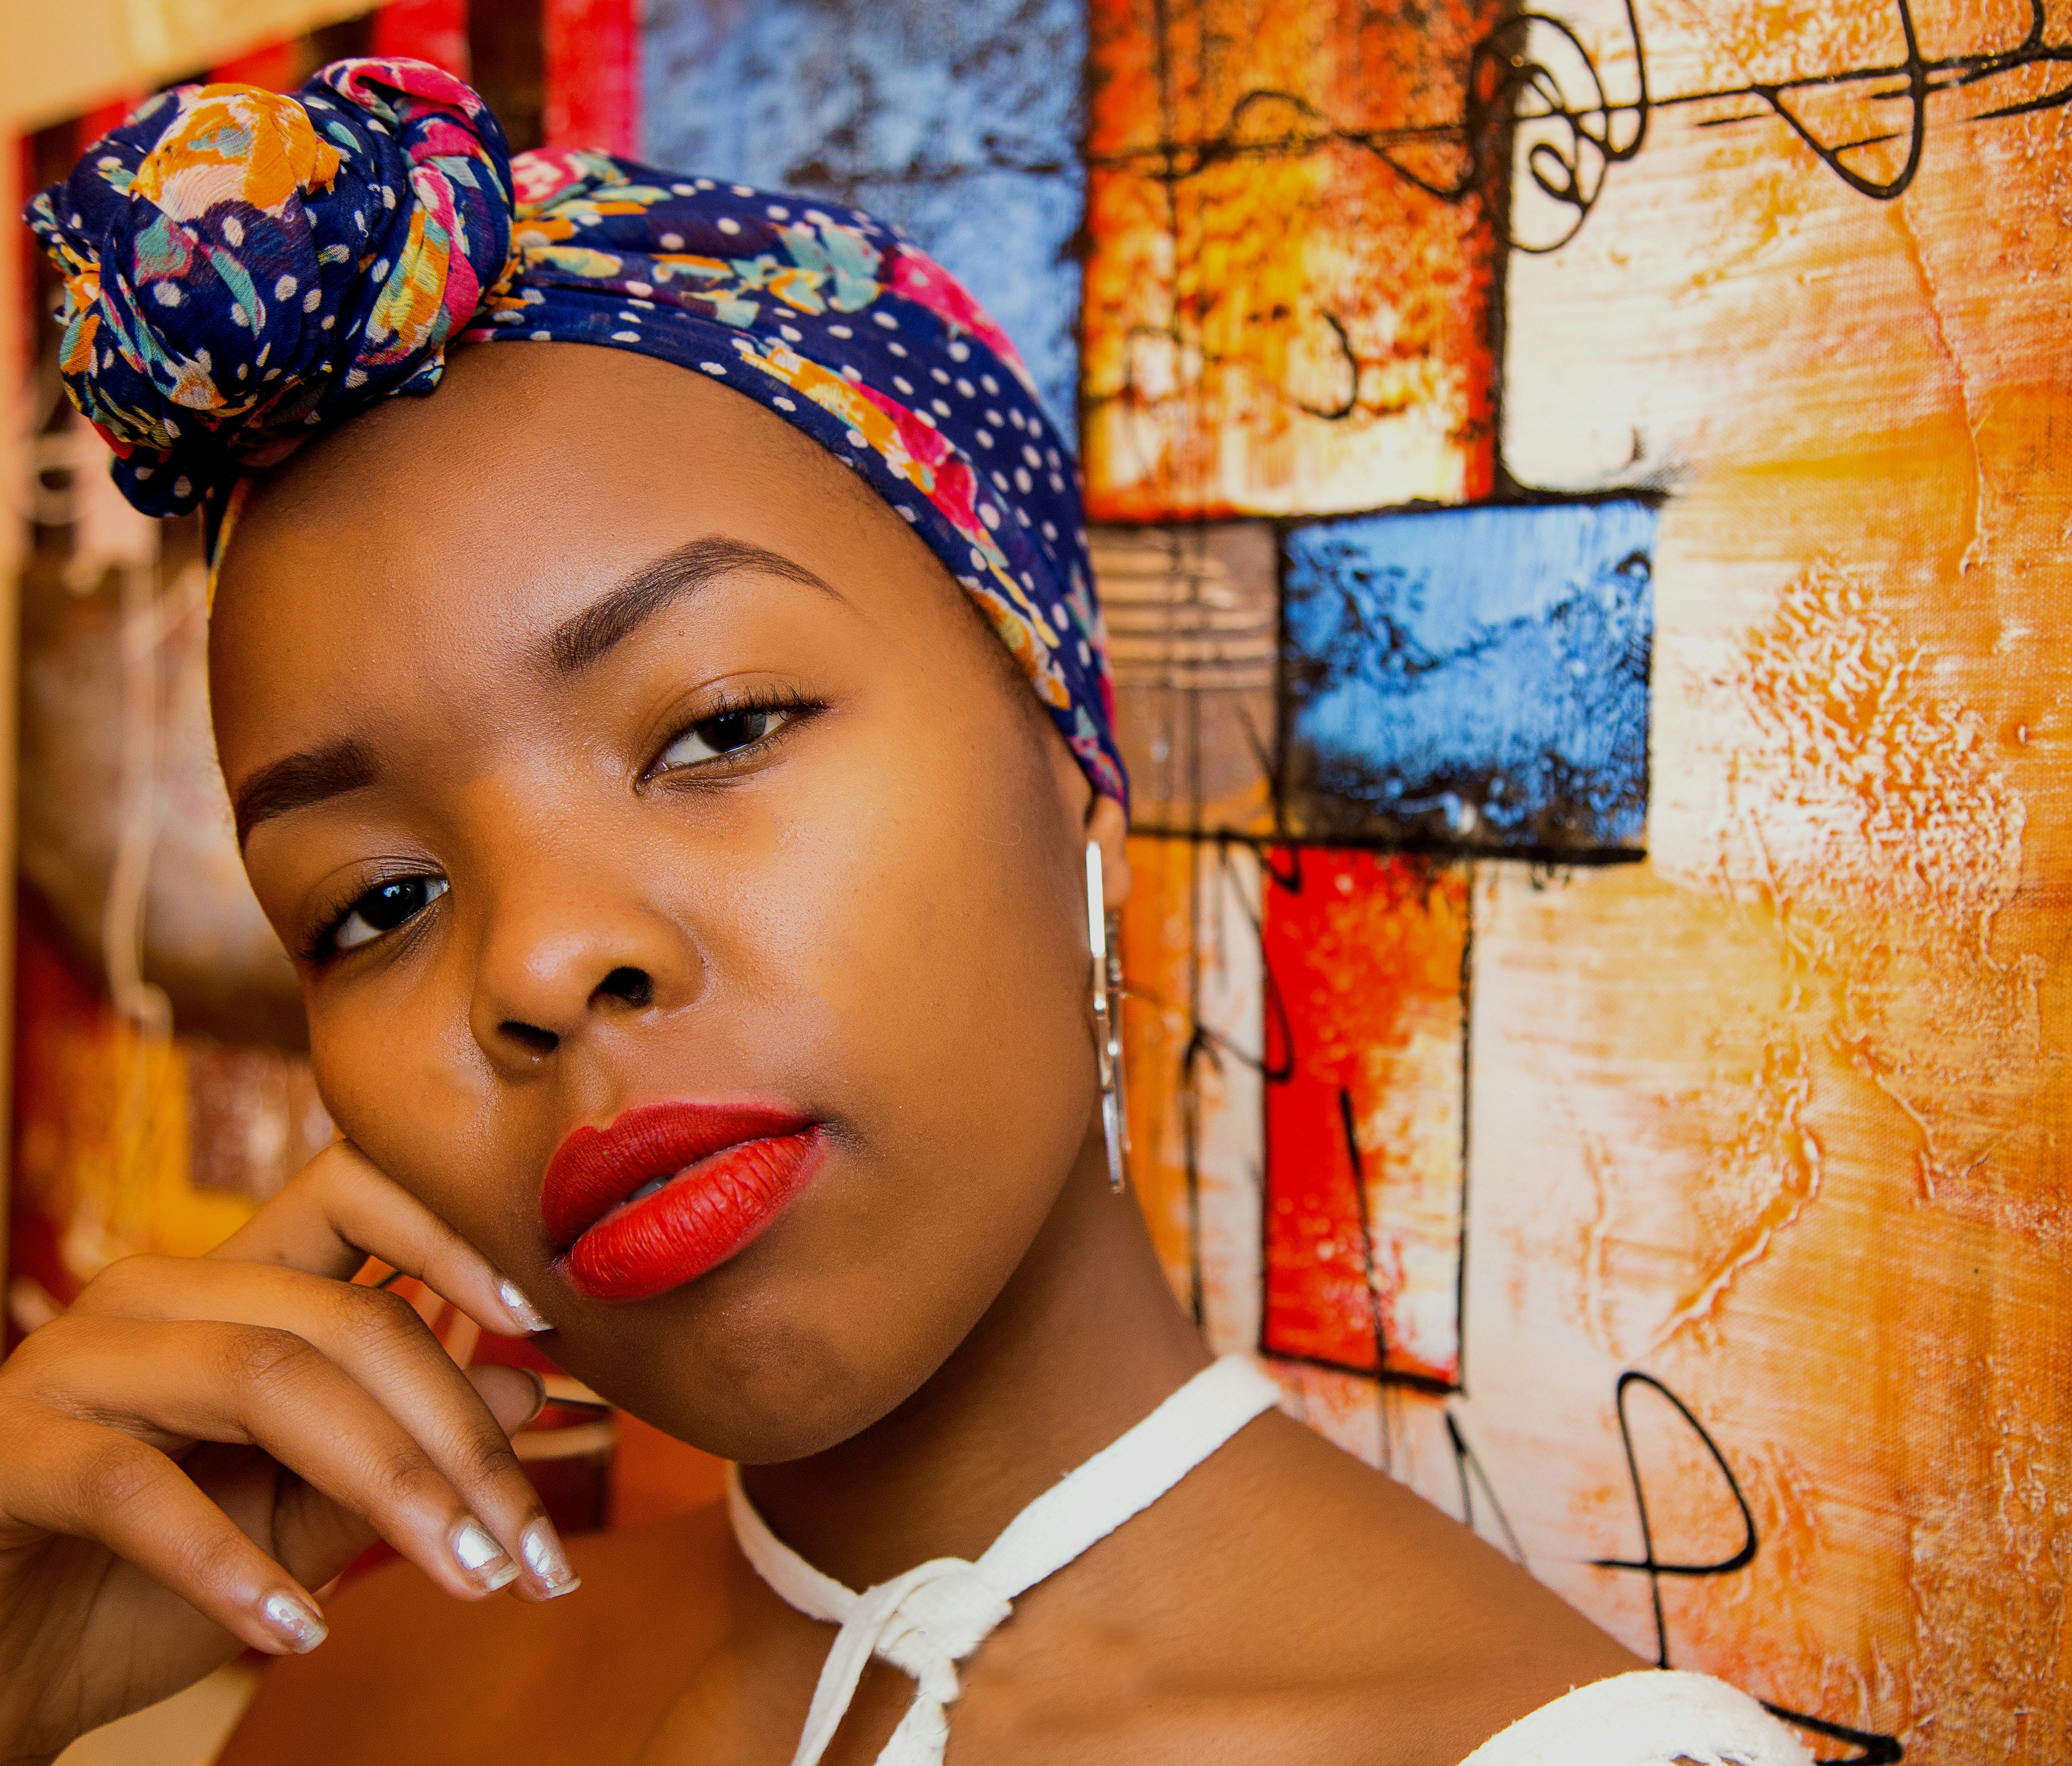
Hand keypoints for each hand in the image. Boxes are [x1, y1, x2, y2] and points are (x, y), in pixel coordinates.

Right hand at [0, 1142, 572, 1764]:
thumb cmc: (136, 1590)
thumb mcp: (293, 1520)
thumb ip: (398, 1450)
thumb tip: (531, 1387)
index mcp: (226, 1288)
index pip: (353, 1191)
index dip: (453, 1236)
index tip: (549, 1326)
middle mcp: (152, 1297)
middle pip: (346, 1319)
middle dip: (458, 1436)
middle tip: (535, 1547)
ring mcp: (74, 1365)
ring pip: (269, 1380)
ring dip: (386, 1485)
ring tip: (467, 1575)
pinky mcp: (9, 1452)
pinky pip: (140, 1487)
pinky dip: (230, 1563)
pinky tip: (296, 1627)